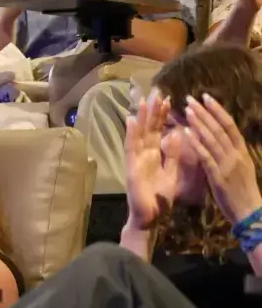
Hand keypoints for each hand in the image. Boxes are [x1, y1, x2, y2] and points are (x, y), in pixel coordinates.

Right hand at [124, 93, 180, 229]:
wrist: (149, 216)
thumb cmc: (159, 198)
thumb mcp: (171, 172)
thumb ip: (172, 154)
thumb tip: (177, 134)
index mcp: (153, 155)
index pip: (158, 131)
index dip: (162, 116)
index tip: (167, 99)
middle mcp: (142, 154)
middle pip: (148, 129)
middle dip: (152, 111)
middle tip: (156, 91)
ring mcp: (135, 160)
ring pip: (139, 134)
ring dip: (141, 117)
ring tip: (144, 99)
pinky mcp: (131, 168)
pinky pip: (131, 148)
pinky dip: (131, 134)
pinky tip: (132, 120)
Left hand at [185, 93, 261, 225]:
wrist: (249, 211)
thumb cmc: (243, 190)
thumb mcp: (241, 167)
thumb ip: (231, 153)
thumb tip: (221, 138)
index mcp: (242, 151)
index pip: (229, 125)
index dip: (217, 110)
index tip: (206, 97)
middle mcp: (236, 154)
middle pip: (219, 128)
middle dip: (204, 112)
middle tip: (189, 98)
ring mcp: (227, 164)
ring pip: (212, 139)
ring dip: (199, 123)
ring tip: (186, 110)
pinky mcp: (218, 176)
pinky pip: (206, 156)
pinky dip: (197, 143)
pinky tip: (187, 133)